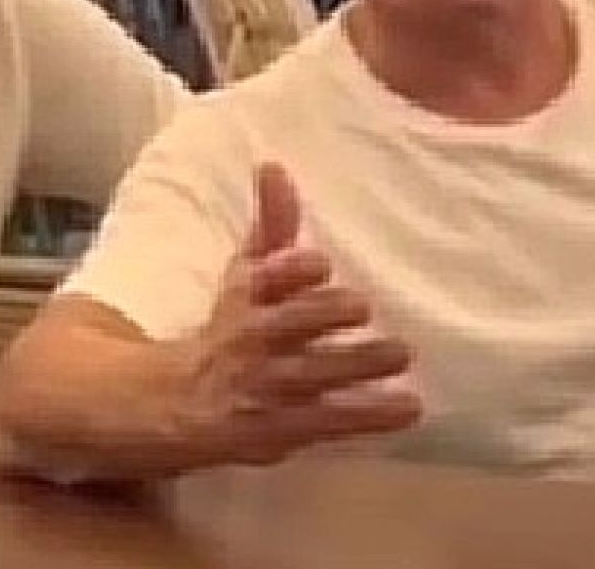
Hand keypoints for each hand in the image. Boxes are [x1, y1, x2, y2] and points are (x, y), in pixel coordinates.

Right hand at [176, 162, 421, 465]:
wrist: (184, 403)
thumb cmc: (232, 328)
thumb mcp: (247, 276)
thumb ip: (272, 225)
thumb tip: (274, 165)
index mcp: (246, 297)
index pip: (261, 280)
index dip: (287, 273)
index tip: (318, 263)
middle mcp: (254, 340)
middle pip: (287, 325)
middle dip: (323, 314)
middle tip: (362, 307)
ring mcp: (270, 388)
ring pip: (312, 373)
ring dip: (356, 363)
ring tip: (400, 353)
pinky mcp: (286, 429)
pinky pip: (330, 420)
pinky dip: (370, 415)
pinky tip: (410, 407)